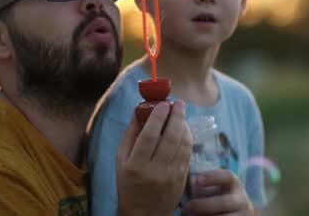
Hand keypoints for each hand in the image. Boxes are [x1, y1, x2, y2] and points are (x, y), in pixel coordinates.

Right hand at [116, 100, 191, 215]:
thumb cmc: (128, 183)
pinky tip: (184, 129)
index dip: (157, 117)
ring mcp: (171, 176)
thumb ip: (130, 134)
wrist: (143, 213)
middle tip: (178, 103)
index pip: (150, 136)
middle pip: (170, 138)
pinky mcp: (182, 179)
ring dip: (184, 125)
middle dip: (176, 116)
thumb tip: (138, 110)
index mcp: (136, 165)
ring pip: (182, 145)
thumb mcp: (121, 160)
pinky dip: (188, 138)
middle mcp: (155, 171)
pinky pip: (187, 154)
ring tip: (181, 113)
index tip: (163, 103)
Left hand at [185, 169, 252, 215]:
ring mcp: (242, 215)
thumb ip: (201, 184)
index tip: (197, 180)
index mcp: (234, 184)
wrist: (238, 213)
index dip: (213, 177)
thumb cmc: (218, 196)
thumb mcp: (214, 187)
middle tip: (188, 206)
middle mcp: (241, 200)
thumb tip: (179, 181)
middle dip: (205, 205)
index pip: (227, 176)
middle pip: (225, 202)